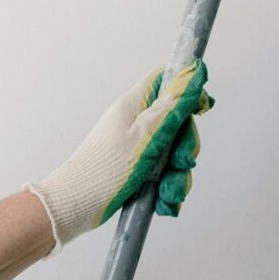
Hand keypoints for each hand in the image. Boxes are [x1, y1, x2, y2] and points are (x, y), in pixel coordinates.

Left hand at [29, 59, 210, 249]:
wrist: (75, 206)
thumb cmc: (105, 169)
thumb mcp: (145, 136)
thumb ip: (172, 108)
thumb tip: (193, 73)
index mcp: (135, 106)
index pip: (166, 83)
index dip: (188, 92)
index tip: (203, 110)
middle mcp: (136, 124)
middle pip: (177, 125)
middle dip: (185, 149)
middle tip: (181, 164)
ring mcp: (136, 149)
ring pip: (173, 156)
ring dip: (178, 178)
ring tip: (169, 194)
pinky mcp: (137, 172)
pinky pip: (164, 177)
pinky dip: (168, 191)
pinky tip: (165, 204)